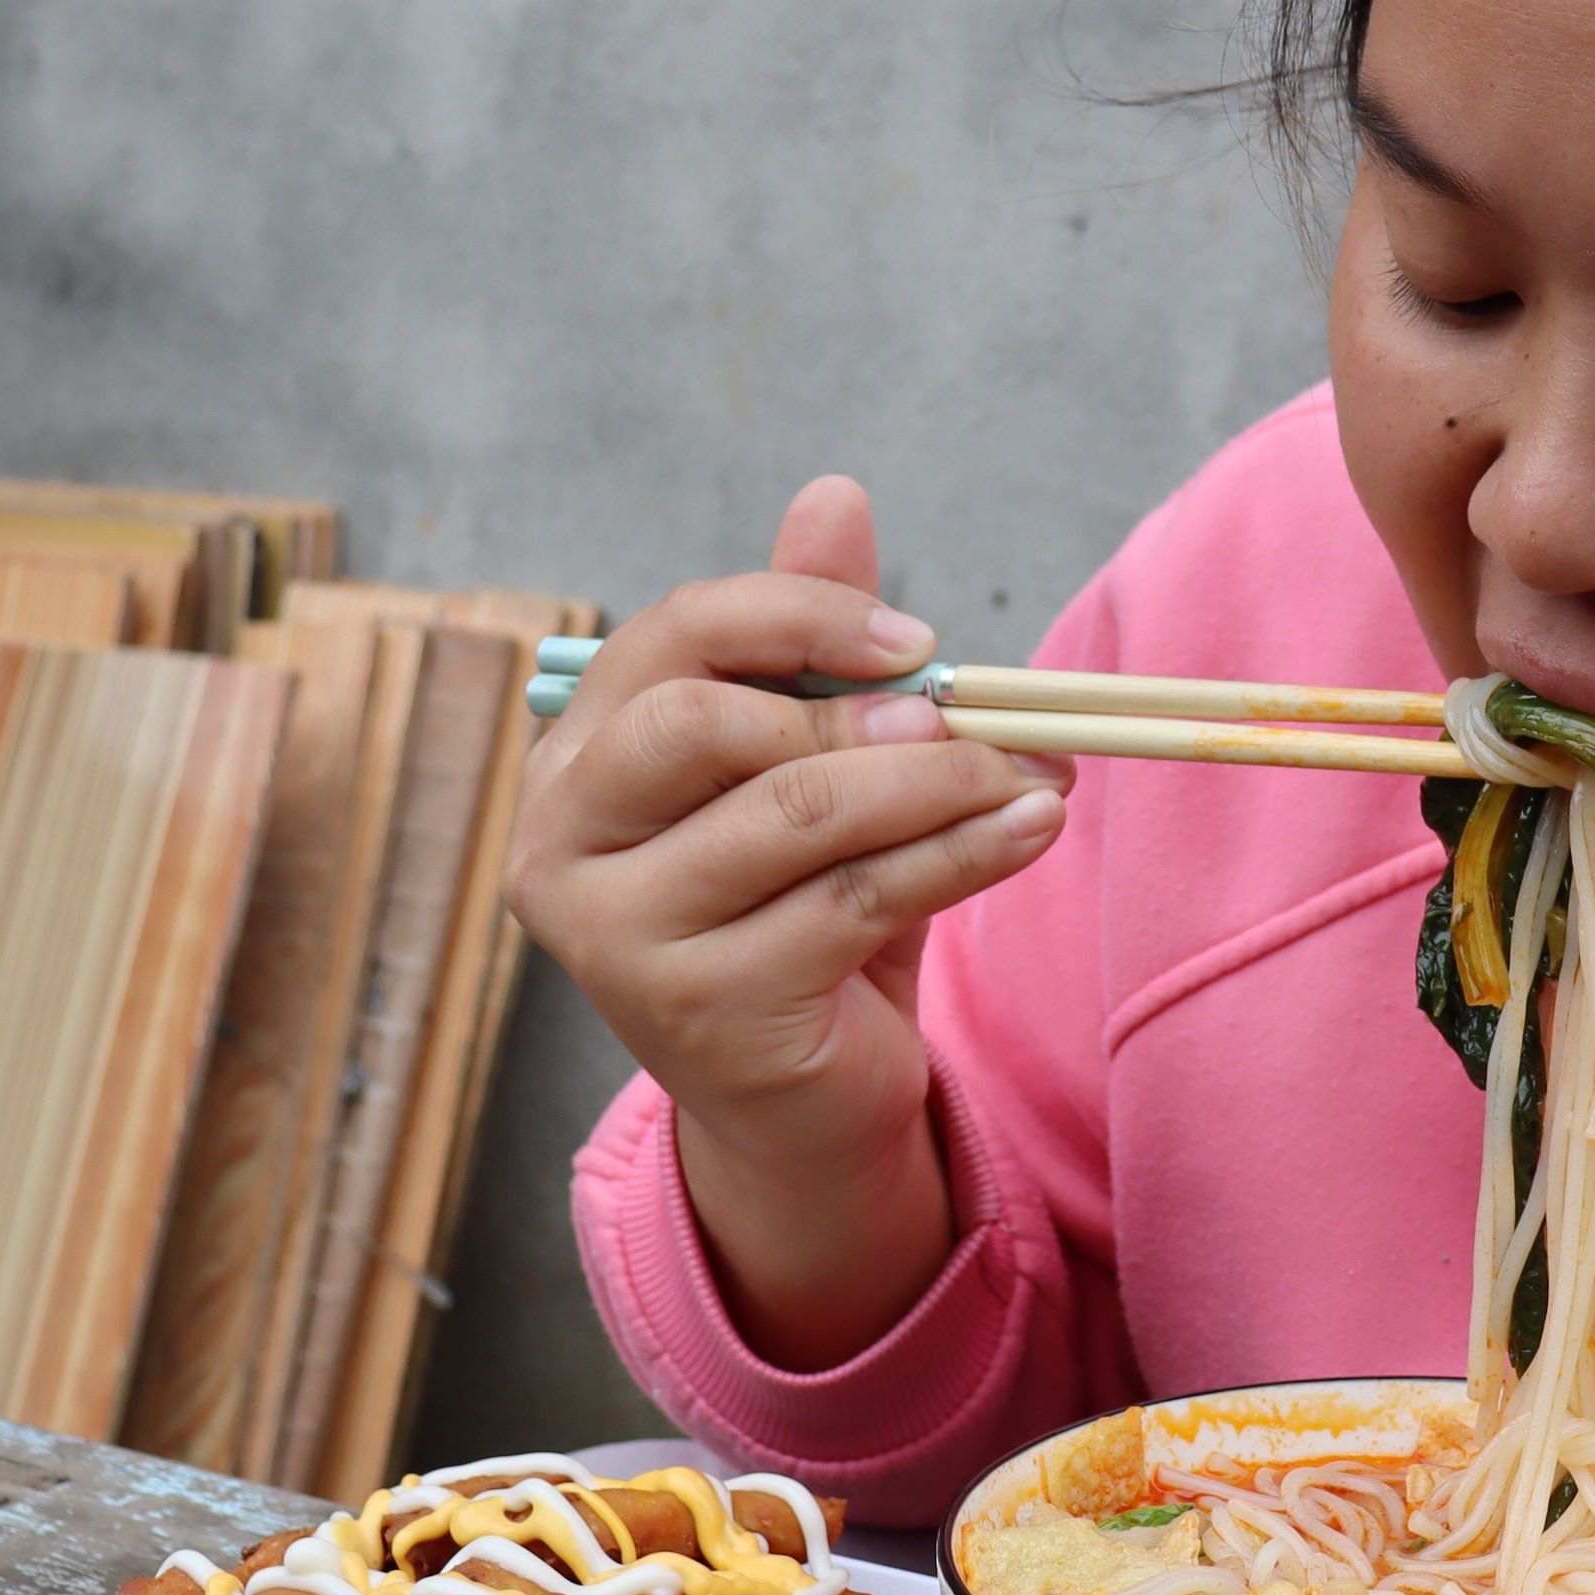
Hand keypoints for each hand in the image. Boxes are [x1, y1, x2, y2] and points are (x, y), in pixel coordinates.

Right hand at [508, 475, 1068, 1367]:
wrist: (799, 1102)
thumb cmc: (799, 908)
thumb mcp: (808, 766)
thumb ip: (811, 642)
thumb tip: (834, 492)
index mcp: (575, 761)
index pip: (667, 640)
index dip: (795, 616)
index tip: (920, 639)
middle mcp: (561, 844)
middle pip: (702, 723)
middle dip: (854, 710)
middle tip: (963, 715)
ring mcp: (616, 938)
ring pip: (792, 816)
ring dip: (935, 781)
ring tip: (1033, 774)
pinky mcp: (697, 1014)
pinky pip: (852, 902)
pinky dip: (960, 854)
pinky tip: (1030, 827)